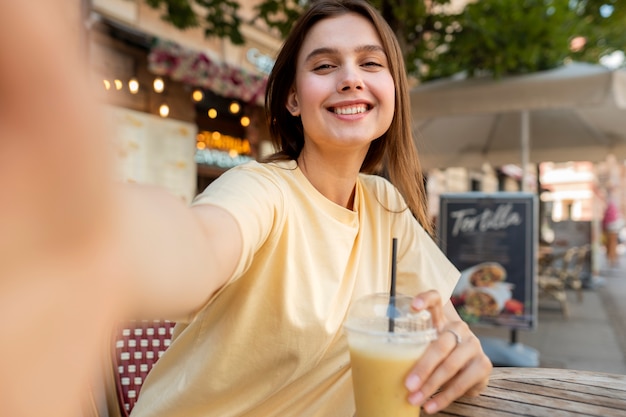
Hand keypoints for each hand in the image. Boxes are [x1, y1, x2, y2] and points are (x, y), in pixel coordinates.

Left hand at [404, 290, 491, 413]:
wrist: (470, 370)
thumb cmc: (439, 356)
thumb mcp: (425, 346)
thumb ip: (409, 349)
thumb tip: (376, 365)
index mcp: (441, 319)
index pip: (436, 300)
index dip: (425, 299)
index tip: (412, 306)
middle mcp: (459, 328)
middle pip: (441, 344)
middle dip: (423, 367)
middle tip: (407, 384)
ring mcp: (473, 345)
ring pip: (451, 365)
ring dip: (431, 386)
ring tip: (415, 399)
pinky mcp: (483, 365)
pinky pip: (462, 383)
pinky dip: (444, 397)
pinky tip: (432, 406)